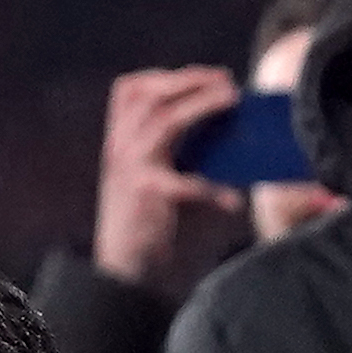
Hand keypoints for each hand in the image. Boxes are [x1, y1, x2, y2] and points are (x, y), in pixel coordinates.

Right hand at [90, 66, 246, 297]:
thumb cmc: (151, 229)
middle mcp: (119, 149)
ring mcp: (129, 169)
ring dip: (202, 104)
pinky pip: (187, 182)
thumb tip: (232, 130)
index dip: (169, 76)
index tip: (208, 76)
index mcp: (118, 142)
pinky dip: (213, 190)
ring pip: (163, 119)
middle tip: (226, 81)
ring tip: (233, 100)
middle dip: (190, 80)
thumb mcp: (159, 180)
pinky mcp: (146, 193)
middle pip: (148, 94)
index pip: (130, 89)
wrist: (126, 277)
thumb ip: (183, 152)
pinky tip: (232, 203)